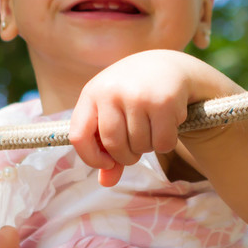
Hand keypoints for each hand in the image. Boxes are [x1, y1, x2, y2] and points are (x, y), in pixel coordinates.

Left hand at [69, 50, 199, 186]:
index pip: (78, 136)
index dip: (91, 157)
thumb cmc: (134, 94)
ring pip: (140, 146)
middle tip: (137, 147)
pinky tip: (168, 125)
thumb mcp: (114, 112)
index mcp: (92, 93)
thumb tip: (105, 182)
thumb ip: (107, 148)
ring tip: (152, 128)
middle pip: (113, 145)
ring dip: (148, 147)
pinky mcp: (164, 101)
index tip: (106, 161)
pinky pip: (162, 142)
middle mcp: (112, 91)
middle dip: (127, 156)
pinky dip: (166, 143)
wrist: (168, 65)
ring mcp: (138, 95)